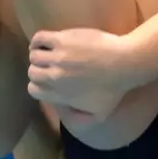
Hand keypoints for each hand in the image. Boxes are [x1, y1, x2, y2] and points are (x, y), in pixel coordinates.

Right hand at [27, 27, 144, 122]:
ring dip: (38, 55)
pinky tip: (42, 43)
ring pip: (34, 56)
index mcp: (60, 94)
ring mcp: (58, 57)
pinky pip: (39, 38)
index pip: (34, 90)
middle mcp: (54, 76)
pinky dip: (37, 41)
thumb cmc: (114, 89)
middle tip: (48, 67)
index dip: (39, 86)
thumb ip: (80, 120)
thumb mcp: (99, 114)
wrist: (124, 63)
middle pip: (33, 72)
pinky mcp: (62, 40)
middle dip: (39, 70)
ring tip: (46, 54)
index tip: (46, 81)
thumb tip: (65, 116)